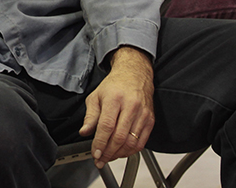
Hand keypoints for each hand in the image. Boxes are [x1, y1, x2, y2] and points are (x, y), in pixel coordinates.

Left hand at [79, 47, 154, 167]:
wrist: (135, 75)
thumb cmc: (114, 86)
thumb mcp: (96, 96)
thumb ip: (90, 116)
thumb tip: (85, 132)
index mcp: (114, 99)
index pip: (107, 126)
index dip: (100, 143)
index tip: (95, 153)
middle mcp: (131, 106)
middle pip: (119, 136)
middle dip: (108, 152)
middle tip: (100, 159)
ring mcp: (143, 114)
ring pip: (132, 142)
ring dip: (119, 154)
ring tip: (109, 157)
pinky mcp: (150, 120)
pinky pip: (142, 142)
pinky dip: (131, 151)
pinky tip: (122, 152)